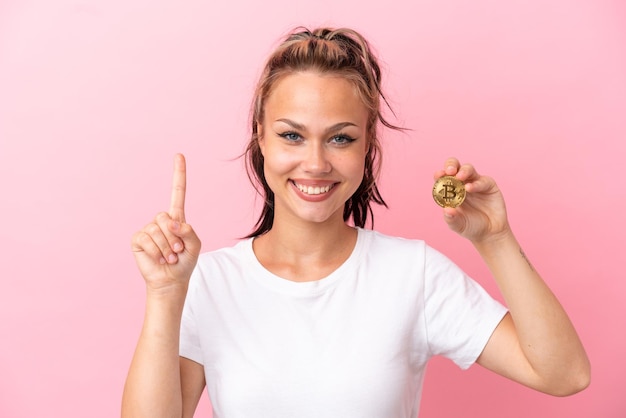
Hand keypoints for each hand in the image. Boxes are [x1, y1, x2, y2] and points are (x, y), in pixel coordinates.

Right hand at [131, 154, 200, 292]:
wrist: (171, 280)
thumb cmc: (184, 262)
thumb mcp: (195, 245)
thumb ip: (188, 231)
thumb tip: (171, 222)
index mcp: (177, 218)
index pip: (177, 192)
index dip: (178, 174)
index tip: (179, 155)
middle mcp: (161, 220)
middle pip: (166, 217)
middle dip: (174, 237)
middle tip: (177, 251)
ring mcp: (148, 229)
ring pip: (157, 230)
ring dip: (166, 247)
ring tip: (169, 257)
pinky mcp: (138, 239)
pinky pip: (147, 238)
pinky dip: (156, 251)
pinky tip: (158, 258)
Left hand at [434, 158, 509, 242]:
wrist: (490, 233)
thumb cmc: (470, 227)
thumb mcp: (458, 225)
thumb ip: (451, 218)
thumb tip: (446, 210)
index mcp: (450, 190)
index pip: (442, 178)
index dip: (440, 174)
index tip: (438, 175)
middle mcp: (461, 184)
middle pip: (455, 167)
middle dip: (451, 165)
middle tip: (449, 171)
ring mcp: (475, 183)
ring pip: (468, 169)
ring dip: (463, 171)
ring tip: (459, 177)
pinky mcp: (488, 185)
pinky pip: (482, 180)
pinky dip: (475, 184)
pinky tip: (469, 188)